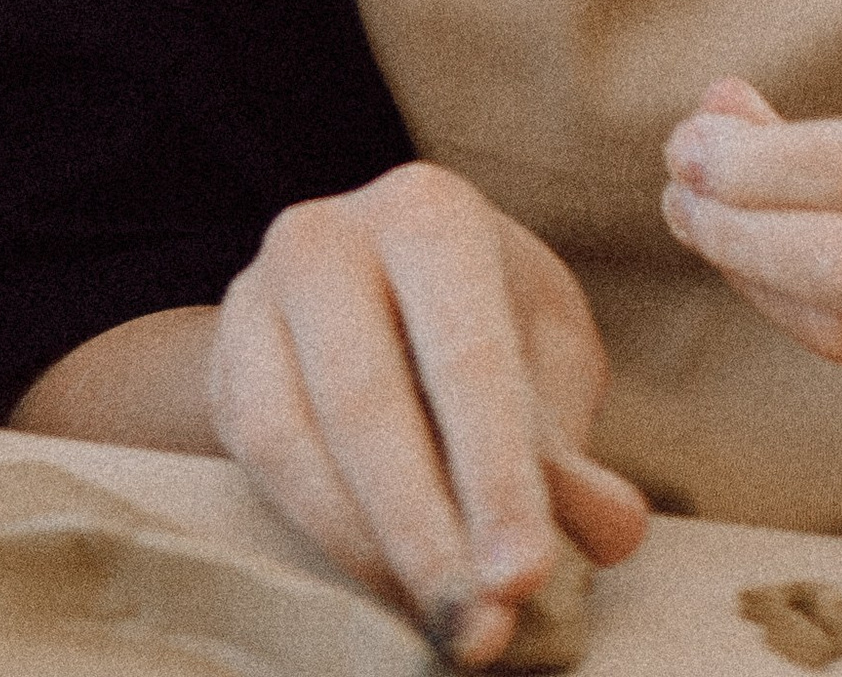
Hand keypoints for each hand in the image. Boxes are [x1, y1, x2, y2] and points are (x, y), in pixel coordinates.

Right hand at [210, 162, 649, 661]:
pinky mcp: (225, 370)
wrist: (366, 291)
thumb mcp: (541, 353)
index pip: (465, 351)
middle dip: (427, 530)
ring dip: (373, 553)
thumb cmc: (480, 320)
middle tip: (482, 628)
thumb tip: (615, 530)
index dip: (495, 470)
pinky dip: (329, 542)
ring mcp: (258, 298)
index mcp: (429, 213)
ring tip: (445, 626)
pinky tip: (389, 593)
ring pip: (297, 443)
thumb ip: (567, 443)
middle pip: (368, 399)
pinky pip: (262, 469)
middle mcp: (330, 238)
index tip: (522, 574)